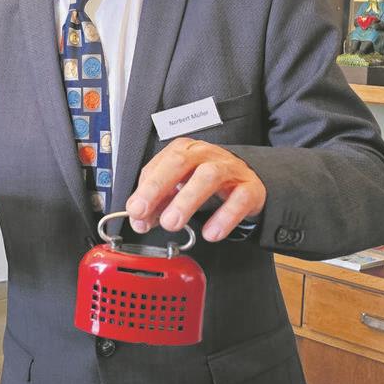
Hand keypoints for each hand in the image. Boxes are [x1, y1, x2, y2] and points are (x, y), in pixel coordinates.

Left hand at [125, 138, 265, 242]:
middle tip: (143, 211)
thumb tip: (139, 220)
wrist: (246, 179)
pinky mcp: (249, 188)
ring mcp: (229, 169)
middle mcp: (205, 155)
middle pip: (180, 162)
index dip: (144, 188)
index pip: (160, 164)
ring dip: (187, 200)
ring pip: (208, 177)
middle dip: (158, 187)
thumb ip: (157, 202)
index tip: (134, 210)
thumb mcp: (179, 187)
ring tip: (172, 223)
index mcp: (184, 151)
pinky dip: (224, 217)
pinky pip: (239, 199)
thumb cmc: (207, 180)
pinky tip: (211, 233)